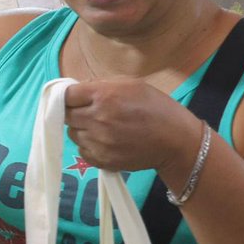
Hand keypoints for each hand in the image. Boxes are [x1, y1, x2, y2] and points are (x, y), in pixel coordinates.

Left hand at [64, 80, 199, 181]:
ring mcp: (98, 142)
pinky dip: (89, 145)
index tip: (77, 98)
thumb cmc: (157, 108)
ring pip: (73, 134)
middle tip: (90, 112)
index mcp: (104, 96)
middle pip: (66, 115)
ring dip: (81, 129)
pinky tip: (105, 141)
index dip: (70, 95)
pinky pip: (82, 150)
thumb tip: (79, 88)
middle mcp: (97, 119)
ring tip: (101, 127)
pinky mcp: (102, 160)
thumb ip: (101, 84)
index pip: (67, 95)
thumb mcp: (132, 84)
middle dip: (74, 112)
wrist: (177, 141)